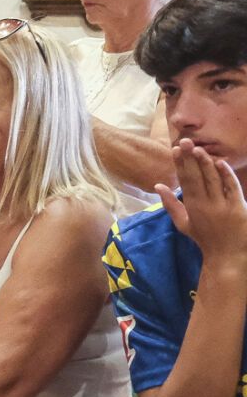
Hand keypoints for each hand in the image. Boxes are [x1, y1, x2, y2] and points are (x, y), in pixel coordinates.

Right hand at [158, 139, 246, 263]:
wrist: (225, 255)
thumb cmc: (204, 238)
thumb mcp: (183, 223)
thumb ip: (171, 204)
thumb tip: (158, 185)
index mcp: (191, 206)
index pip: (184, 180)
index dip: (180, 164)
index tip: (175, 149)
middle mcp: (205, 203)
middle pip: (195, 177)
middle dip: (190, 158)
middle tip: (184, 141)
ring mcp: (221, 205)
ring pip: (212, 179)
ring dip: (205, 162)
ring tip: (198, 148)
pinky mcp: (238, 207)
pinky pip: (231, 187)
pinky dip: (226, 174)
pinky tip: (220, 162)